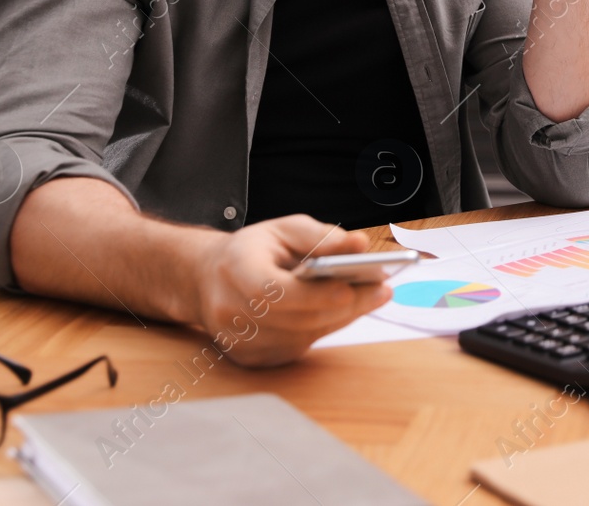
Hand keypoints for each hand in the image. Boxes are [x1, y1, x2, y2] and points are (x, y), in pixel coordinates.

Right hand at [193, 215, 390, 366]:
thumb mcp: (282, 229)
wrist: (207, 278)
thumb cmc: (251, 251)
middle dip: (344, 305)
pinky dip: (325, 328)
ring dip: (341, 318)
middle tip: (381, 289)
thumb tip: (358, 244)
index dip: (314, 294)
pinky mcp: (251, 358)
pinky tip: (346, 311)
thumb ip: (320, 236)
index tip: (350, 286)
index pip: (275, 291)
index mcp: (234, 271)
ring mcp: (239, 341)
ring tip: (373, 296)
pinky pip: (298, 347)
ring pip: (302, 335)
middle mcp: (230, 311)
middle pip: (296, 317)